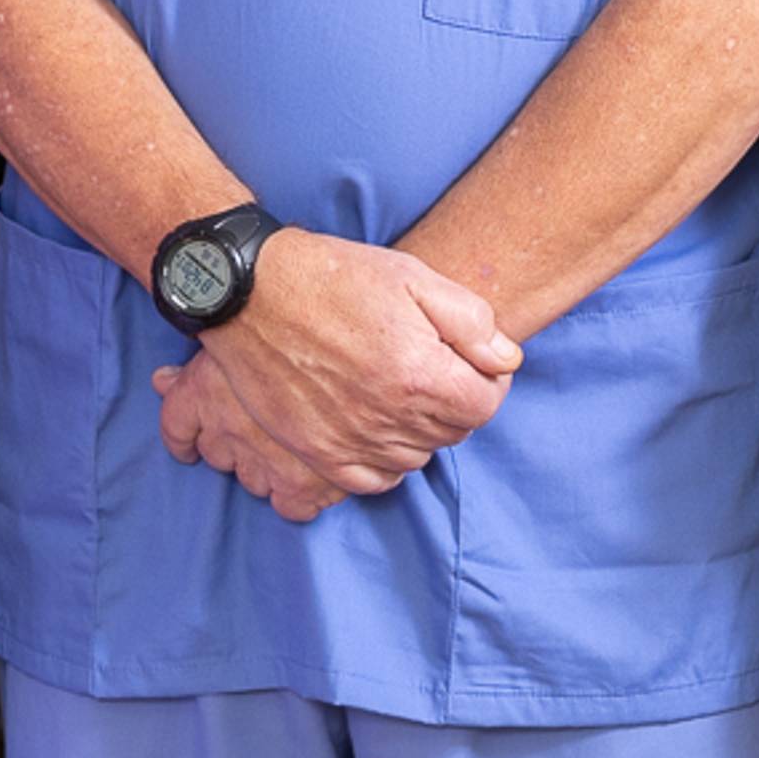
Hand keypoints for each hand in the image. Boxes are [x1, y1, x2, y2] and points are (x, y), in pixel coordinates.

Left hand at [153, 343, 352, 519]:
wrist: (343, 341)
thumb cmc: (286, 318)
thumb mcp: (229, 333)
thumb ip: (192, 369)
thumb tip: (160, 382)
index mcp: (202, 392)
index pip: (177, 427)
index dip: (183, 440)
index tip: (189, 447)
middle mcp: (226, 431)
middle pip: (218, 454)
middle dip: (236, 444)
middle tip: (264, 425)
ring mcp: (264, 461)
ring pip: (253, 480)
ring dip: (268, 466)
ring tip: (296, 442)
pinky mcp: (303, 484)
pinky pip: (292, 506)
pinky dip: (300, 496)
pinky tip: (315, 477)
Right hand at [198, 231, 520, 493]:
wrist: (252, 294)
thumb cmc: (334, 278)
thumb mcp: (413, 277)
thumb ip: (471, 321)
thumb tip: (506, 360)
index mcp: (420, 374)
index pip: (486, 404)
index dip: (489, 380)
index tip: (474, 362)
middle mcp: (390, 418)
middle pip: (453, 431)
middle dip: (456, 401)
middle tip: (434, 366)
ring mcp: (352, 441)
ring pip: (417, 457)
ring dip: (422, 429)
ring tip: (403, 390)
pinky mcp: (319, 453)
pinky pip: (374, 479)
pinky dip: (386, 460)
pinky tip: (380, 426)